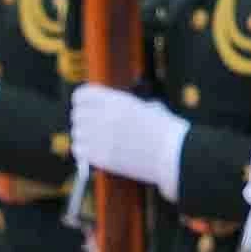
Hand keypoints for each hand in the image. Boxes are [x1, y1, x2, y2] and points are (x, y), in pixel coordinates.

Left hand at [71, 84, 186, 188]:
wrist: (174, 155)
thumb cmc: (168, 133)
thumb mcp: (150, 108)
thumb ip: (130, 106)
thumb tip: (121, 109)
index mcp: (117, 101)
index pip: (82, 95)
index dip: (81, 101)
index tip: (84, 107)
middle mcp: (105, 116)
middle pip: (76, 114)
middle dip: (82, 120)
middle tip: (91, 127)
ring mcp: (102, 137)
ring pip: (76, 133)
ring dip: (83, 137)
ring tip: (94, 141)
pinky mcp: (102, 156)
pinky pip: (79, 150)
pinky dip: (83, 152)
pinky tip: (92, 153)